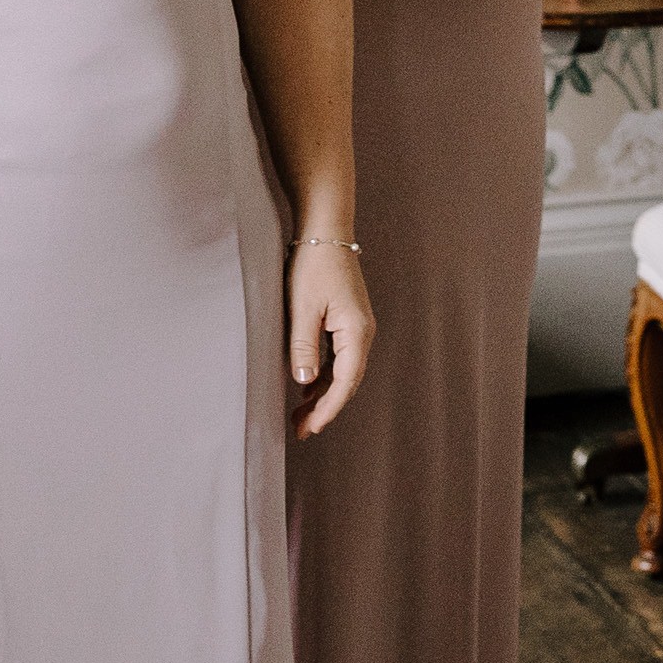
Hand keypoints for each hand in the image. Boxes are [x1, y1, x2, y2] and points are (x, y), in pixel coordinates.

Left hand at [289, 239, 374, 438]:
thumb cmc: (313, 266)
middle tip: (300, 430)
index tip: (310, 428)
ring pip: (343, 371)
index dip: (328, 409)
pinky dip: (323, 376)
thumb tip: (303, 383)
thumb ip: (303, 347)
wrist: (325, 232)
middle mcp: (362, 332)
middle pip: (347, 381)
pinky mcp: (347, 321)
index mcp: (356, 332)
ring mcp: (356, 327)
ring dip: (323, 394)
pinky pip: (338, 358)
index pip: (345, 382)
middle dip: (325, 407)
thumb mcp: (302, 308)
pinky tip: (306, 387)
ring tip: (299, 415)